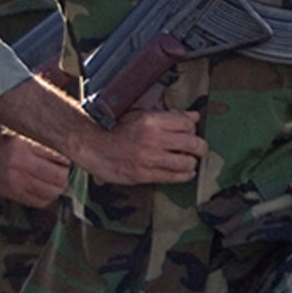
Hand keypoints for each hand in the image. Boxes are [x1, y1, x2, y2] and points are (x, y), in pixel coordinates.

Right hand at [0, 123, 70, 206]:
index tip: (65, 159)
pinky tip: (43, 189)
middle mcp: (19, 165)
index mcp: (23, 147)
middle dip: (64, 174)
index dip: (66, 160)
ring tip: (54, 180)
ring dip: (57, 187)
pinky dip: (46, 197)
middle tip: (62, 170)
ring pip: (52, 192)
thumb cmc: (1, 141)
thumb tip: (68, 157)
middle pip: (58, 177)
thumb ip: (42, 146)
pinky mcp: (11, 194)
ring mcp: (14, 182)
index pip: (58, 158)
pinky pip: (39, 202)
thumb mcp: (22, 136)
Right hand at [77, 108, 203, 184]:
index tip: (189, 132)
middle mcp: (151, 138)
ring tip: (187, 160)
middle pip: (192, 143)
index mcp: (150, 120)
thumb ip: (169, 116)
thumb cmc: (115, 129)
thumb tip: (194, 116)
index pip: (187, 123)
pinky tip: (184, 172)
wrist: (92, 146)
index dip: (192, 128)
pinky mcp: (144, 174)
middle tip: (197, 149)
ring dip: (191, 162)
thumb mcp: (140, 115)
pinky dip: (184, 175)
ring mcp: (148, 158)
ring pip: (187, 162)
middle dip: (199, 147)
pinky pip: (174, 177)